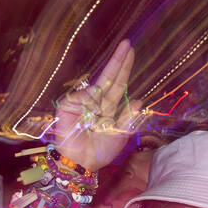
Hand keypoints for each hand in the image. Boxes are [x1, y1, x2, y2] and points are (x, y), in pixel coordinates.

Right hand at [52, 40, 140, 171]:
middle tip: (126, 44)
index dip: (124, 69)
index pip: (118, 84)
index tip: (131, 51)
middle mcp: (95, 101)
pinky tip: (87, 116)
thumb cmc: (100, 152)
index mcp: (108, 107)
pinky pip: (80, 98)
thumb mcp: (120, 135)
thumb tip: (140, 100)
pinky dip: (86, 104)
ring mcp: (81, 102)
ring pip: (95, 88)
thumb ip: (128, 117)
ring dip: (100, 98)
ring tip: (97, 120)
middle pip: (108, 78)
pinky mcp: (67, 106)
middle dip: (117, 61)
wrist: (82, 163)